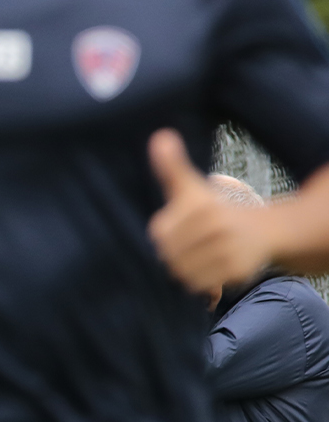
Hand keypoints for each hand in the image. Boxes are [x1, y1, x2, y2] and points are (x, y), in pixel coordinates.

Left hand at [148, 129, 273, 293]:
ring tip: (202, 255)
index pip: (159, 235)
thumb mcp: (190, 186)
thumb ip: (171, 167)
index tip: (184, 226)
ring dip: (186, 269)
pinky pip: (200, 284)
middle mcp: (216, 224)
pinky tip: (212, 267)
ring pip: (182, 272)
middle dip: (176, 253)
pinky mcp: (236, 269)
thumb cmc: (214, 210)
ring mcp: (228, 247)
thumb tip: (160, 137)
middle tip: (194, 244)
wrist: (261, 231)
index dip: (167, 235)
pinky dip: (200, 281)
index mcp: (200, 204)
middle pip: (169, 255)